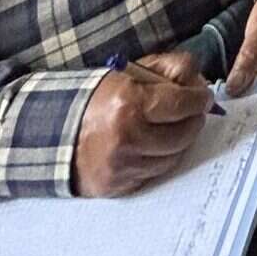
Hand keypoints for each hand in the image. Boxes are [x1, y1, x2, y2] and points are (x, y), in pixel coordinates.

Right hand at [73, 52, 214, 196]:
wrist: (54, 133)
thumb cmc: (96, 98)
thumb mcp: (131, 71)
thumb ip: (168, 69)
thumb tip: (197, 82)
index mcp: (130, 105)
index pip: (182, 104)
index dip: (199, 99)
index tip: (203, 97)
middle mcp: (127, 139)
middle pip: (183, 134)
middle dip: (194, 120)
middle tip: (194, 112)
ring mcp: (123, 166)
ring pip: (173, 157)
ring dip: (180, 142)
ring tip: (175, 127)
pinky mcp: (119, 186)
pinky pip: (155, 174)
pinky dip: (161, 159)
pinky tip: (156, 145)